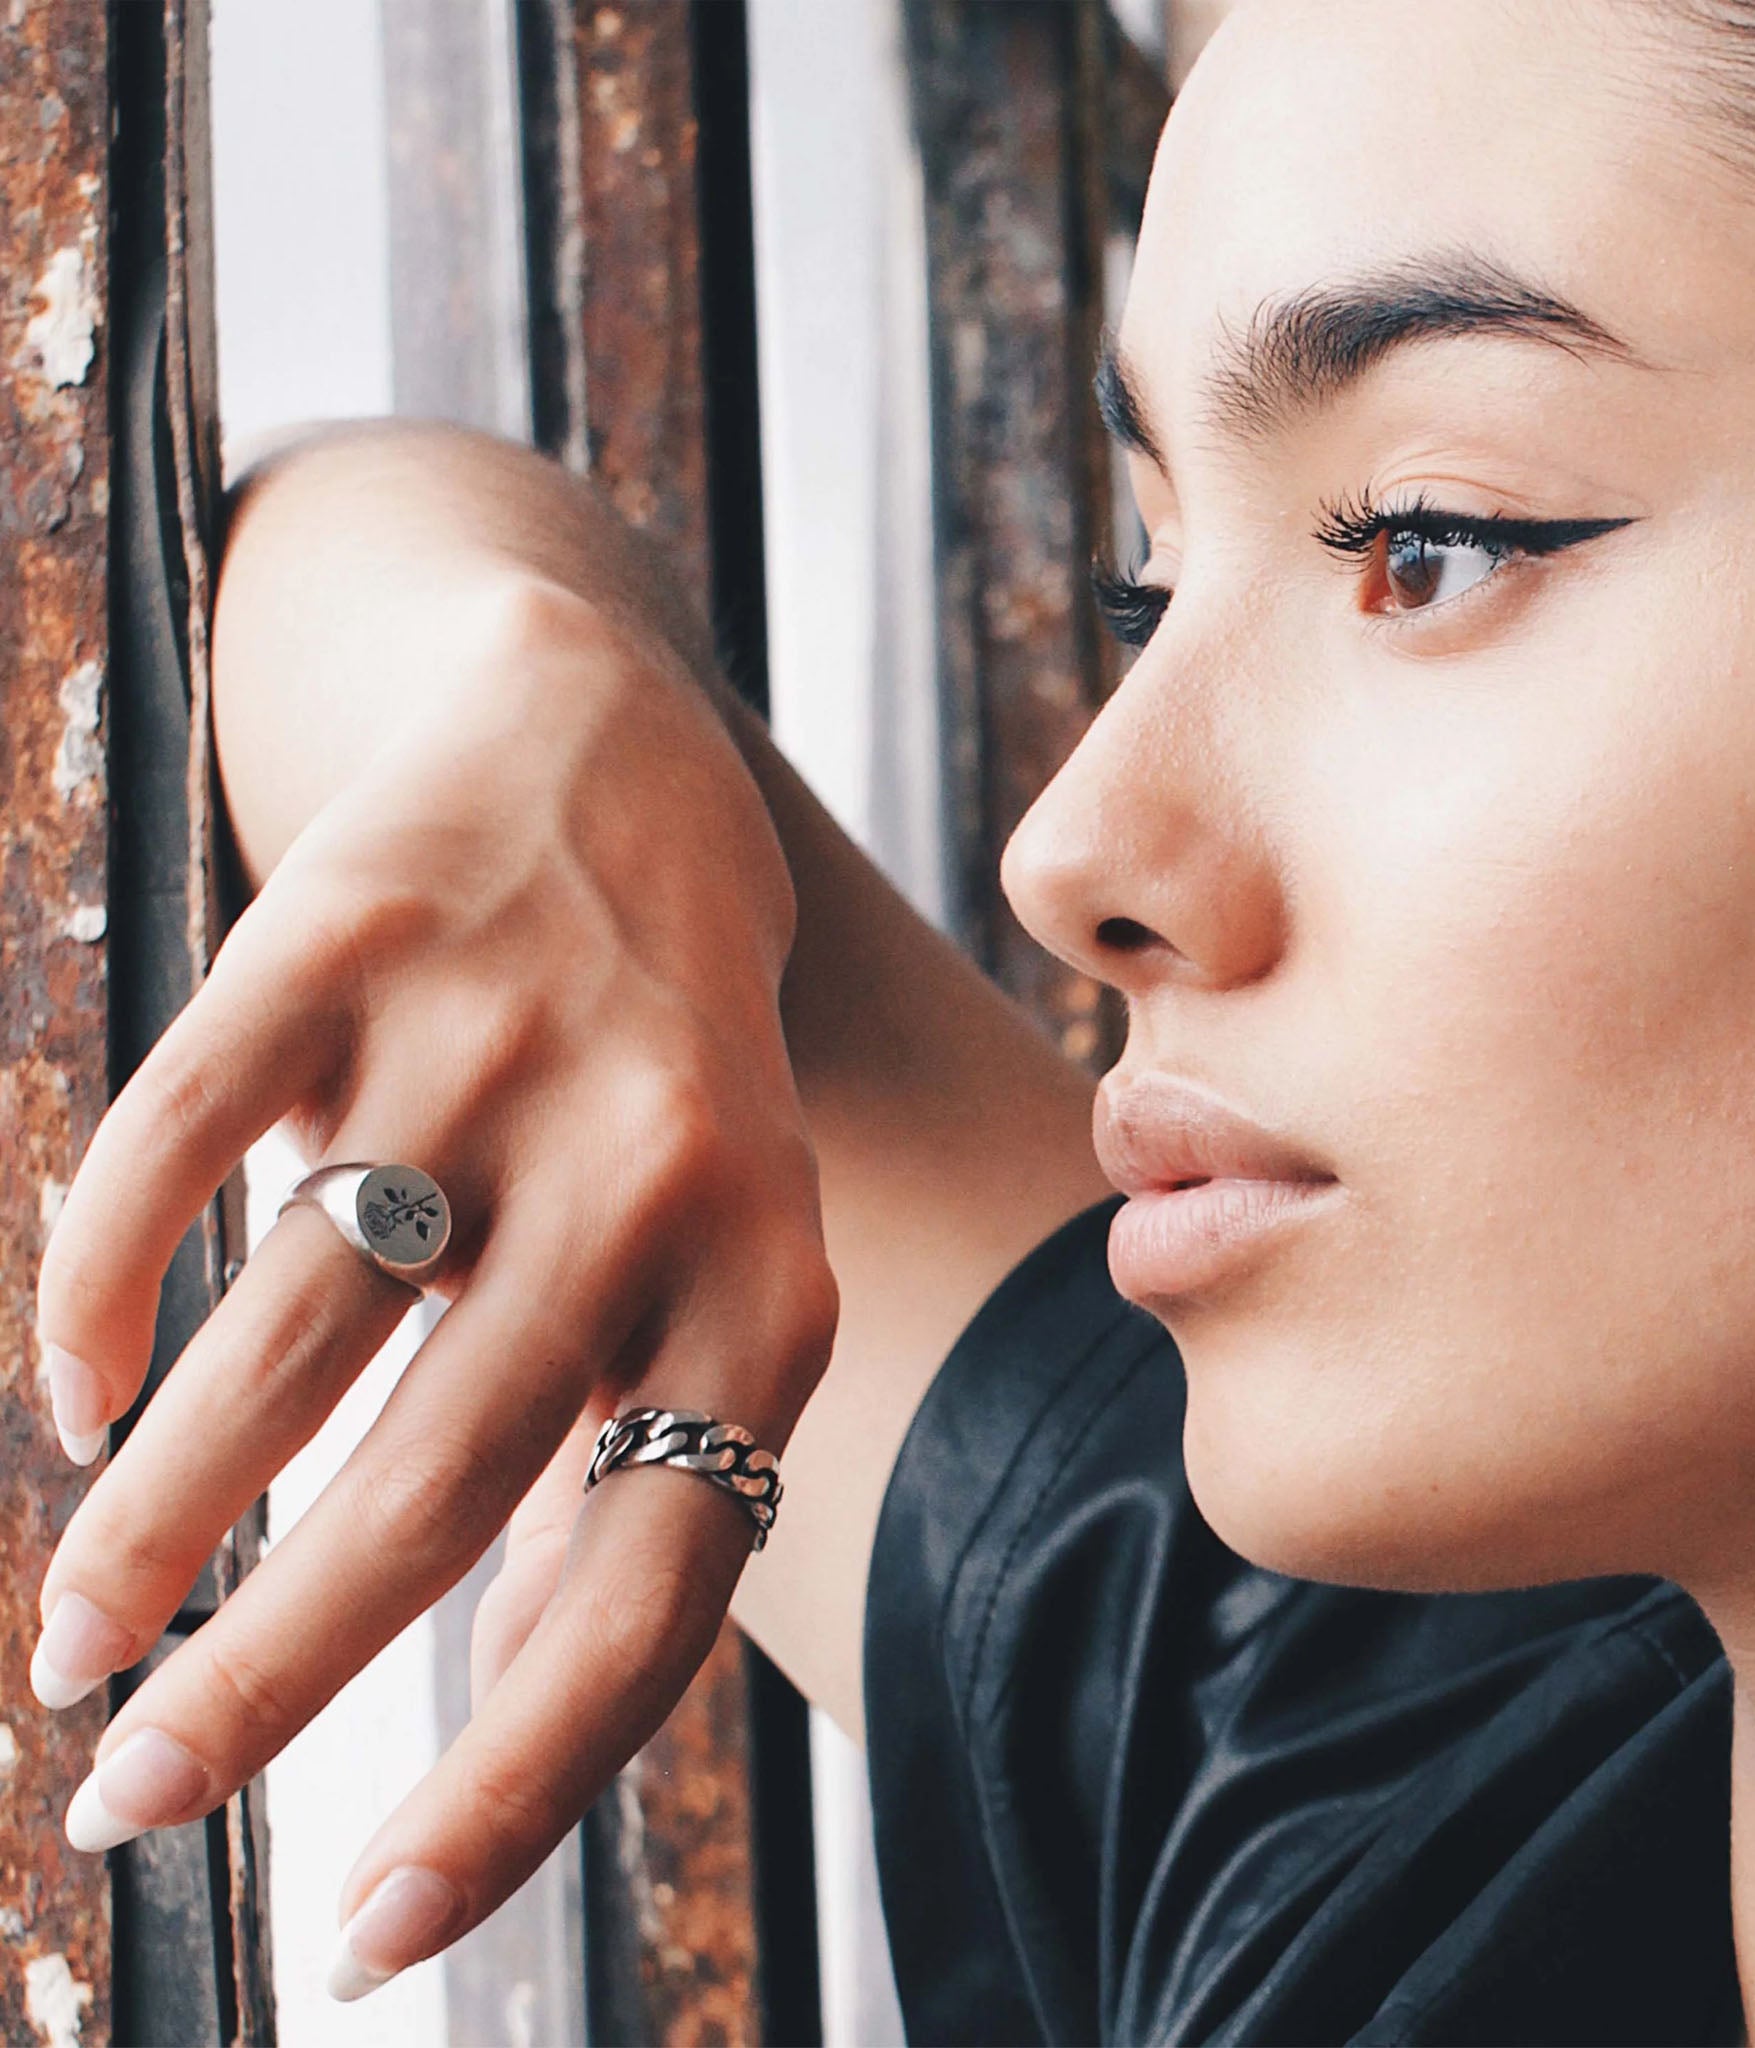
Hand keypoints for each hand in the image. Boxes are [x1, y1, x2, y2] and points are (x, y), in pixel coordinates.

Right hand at [31, 580, 837, 1995]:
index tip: (365, 1937)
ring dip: (156, 1520)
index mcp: (763, 1284)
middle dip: (267, 1683)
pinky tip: (67, 1385)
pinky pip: (179, 1140)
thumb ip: (624, 1455)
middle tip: (128, 1799)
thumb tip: (495, 1695)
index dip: (515, 1786)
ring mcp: (493, 1044)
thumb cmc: (661, 1078)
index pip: (654, 1592)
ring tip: (80, 1637)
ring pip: (286, 1338)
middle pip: (435, 1491)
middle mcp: (651, 1170)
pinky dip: (95, 1280)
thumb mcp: (714, 1260)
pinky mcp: (351, 932)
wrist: (619, 771)